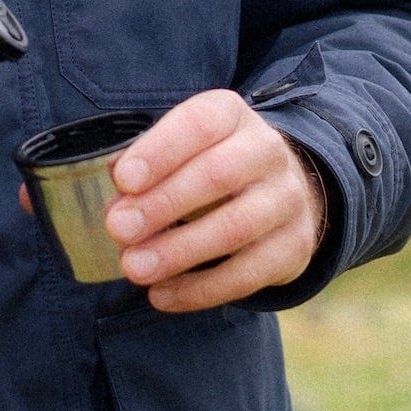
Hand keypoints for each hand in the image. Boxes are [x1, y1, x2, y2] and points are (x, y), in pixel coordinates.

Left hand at [97, 90, 325, 310]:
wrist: (277, 192)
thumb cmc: (205, 165)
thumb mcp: (177, 151)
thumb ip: (142, 171)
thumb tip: (115, 204)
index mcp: (230, 115)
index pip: (198, 124)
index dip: (160, 151)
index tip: (123, 180)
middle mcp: (266, 150)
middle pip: (217, 175)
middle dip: (162, 204)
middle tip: (118, 229)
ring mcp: (287, 199)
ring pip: (235, 227)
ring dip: (178, 251)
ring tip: (134, 267)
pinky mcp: (295, 247)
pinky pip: (248, 273)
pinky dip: (201, 289)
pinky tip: (162, 295)